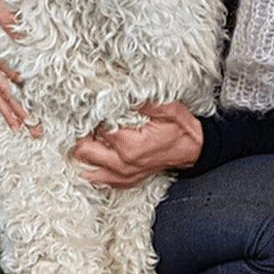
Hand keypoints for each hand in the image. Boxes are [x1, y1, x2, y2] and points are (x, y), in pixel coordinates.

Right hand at [0, 0, 35, 134]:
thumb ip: (11, 23)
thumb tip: (26, 39)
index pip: (8, 72)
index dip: (23, 86)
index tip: (38, 99)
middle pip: (1, 91)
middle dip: (16, 111)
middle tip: (31, 128)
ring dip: (7, 110)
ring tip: (18, 127)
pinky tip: (6, 106)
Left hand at [72, 102, 202, 188]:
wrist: (194, 150)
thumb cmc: (181, 129)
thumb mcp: (165, 108)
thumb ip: (140, 100)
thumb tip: (119, 93)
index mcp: (131, 146)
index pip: (95, 131)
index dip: (90, 117)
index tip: (89, 108)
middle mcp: (124, 165)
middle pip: (83, 152)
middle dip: (79, 136)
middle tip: (83, 122)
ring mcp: (124, 175)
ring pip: (86, 168)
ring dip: (83, 152)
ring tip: (87, 137)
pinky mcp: (125, 180)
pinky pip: (98, 178)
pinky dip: (92, 166)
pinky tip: (94, 152)